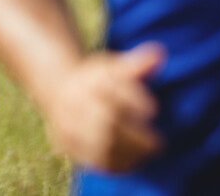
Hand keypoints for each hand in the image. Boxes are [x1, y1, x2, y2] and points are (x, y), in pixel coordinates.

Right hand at [35, 43, 165, 173]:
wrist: (60, 91)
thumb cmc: (96, 80)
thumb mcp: (113, 67)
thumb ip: (136, 64)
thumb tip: (160, 54)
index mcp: (88, 79)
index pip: (110, 88)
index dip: (133, 100)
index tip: (154, 110)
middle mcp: (74, 101)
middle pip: (104, 121)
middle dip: (134, 135)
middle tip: (157, 143)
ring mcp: (68, 124)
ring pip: (98, 144)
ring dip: (127, 152)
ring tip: (147, 154)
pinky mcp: (66, 144)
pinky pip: (90, 159)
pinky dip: (114, 164)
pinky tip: (132, 163)